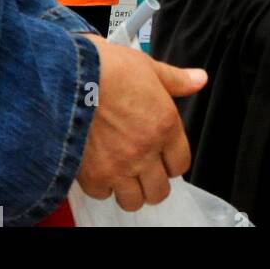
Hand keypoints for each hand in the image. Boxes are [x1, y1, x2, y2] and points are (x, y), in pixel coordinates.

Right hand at [76, 36, 206, 211]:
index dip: (172, 161)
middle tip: (144, 170)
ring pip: (133, 202)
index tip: (163, 156)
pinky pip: (102, 195)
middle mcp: (146, 151)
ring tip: (122, 174)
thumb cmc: (109, 67)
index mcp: (165, 126)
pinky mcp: (92, 175)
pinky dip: (101, 186)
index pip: (180, 164)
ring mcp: (119, 167)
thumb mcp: (149, 66)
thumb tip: (200, 79)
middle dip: (153, 182)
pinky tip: (99, 167)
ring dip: (130, 190)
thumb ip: (177, 80)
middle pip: (159, 191)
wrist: (69, 76)